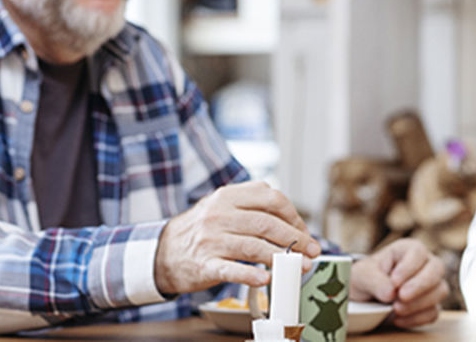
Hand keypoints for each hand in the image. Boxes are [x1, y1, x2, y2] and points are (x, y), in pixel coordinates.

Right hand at [154, 181, 320, 294]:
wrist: (163, 252)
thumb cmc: (200, 230)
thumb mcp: (221, 206)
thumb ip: (251, 206)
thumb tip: (292, 223)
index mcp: (227, 196)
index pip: (270, 198)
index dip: (293, 216)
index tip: (304, 232)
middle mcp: (219, 214)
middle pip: (266, 223)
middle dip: (295, 239)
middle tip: (312, 251)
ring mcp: (211, 240)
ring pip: (254, 246)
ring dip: (282, 258)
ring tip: (300, 267)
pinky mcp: (205, 264)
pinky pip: (232, 269)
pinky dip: (251, 274)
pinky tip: (266, 279)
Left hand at [350, 239, 447, 327]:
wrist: (366, 297)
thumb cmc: (366, 279)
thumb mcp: (362, 275)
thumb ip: (375, 281)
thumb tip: (390, 293)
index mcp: (408, 249)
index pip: (418, 252)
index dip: (408, 267)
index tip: (394, 281)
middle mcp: (424, 264)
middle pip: (437, 269)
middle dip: (420, 285)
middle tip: (401, 297)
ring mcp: (431, 286)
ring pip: (440, 291)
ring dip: (418, 303)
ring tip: (395, 309)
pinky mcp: (431, 306)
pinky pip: (433, 312)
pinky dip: (416, 318)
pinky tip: (398, 319)